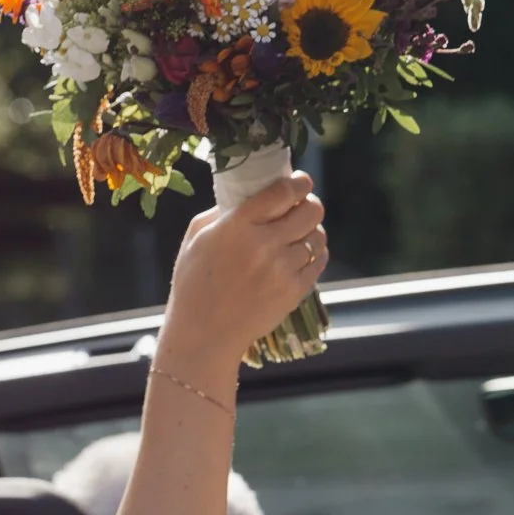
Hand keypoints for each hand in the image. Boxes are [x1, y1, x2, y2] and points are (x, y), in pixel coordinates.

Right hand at [158, 172, 326, 389]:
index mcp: (238, 226)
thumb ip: (224, 212)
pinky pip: (319, 261)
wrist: (204, 333)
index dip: (299, 182)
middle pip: (311, 211)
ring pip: (317, 236)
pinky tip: (300, 254)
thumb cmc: (194, 282)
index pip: (283, 192)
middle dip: (309, 204)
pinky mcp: (294, 291)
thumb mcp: (197, 237)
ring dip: (311, 231)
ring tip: (298, 234)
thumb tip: (251, 194)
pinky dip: (314, 253)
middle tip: (301, 207)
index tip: (300, 181)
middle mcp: (264, 244)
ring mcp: (282, 270)